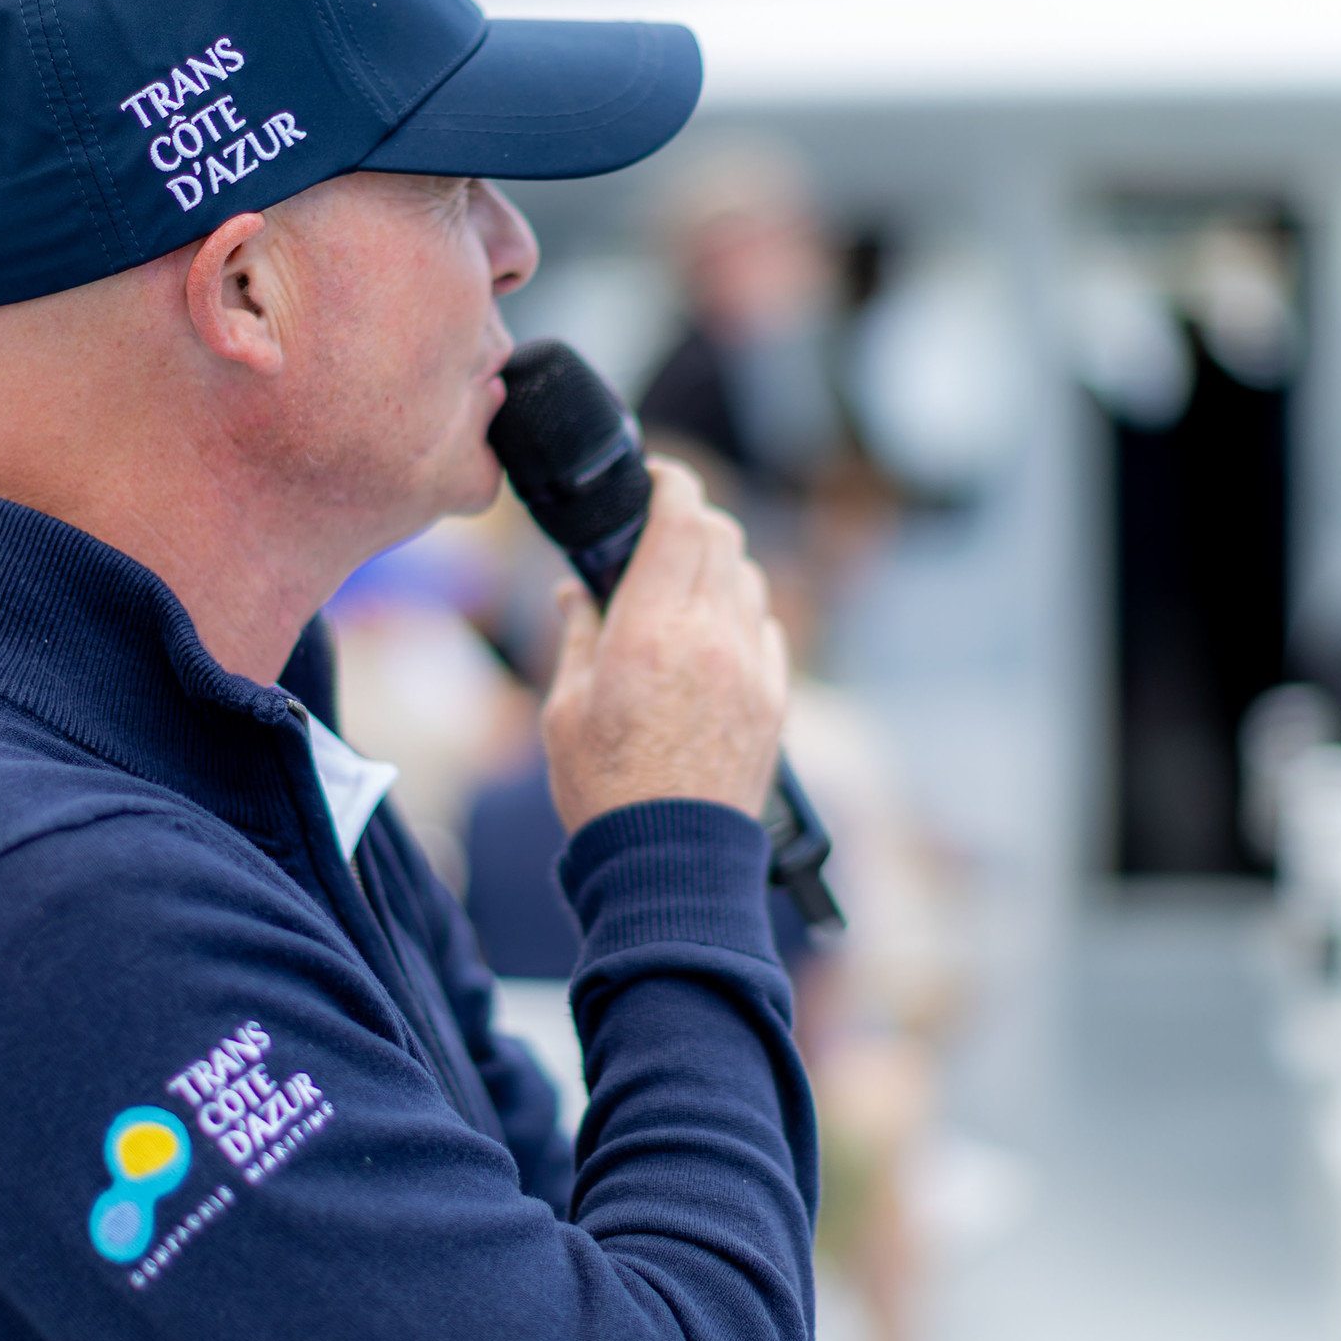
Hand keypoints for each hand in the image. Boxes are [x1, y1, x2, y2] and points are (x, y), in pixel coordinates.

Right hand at [541, 457, 787, 833]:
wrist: (670, 862)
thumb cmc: (605, 791)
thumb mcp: (566, 709)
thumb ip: (579, 635)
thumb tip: (576, 591)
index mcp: (651, 631)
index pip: (680, 518)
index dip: (671, 482)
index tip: (656, 477)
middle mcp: (710, 637)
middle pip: (720, 535)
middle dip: (691, 520)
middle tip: (659, 533)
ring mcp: (751, 667)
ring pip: (749, 577)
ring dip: (718, 567)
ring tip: (681, 593)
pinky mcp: (775, 698)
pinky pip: (765, 628)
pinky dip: (741, 615)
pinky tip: (711, 641)